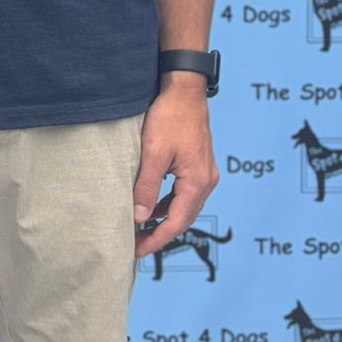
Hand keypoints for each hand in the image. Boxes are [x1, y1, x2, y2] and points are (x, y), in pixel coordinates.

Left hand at [133, 82, 218, 260]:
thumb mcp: (153, 154)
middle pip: (183, 219)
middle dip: (159, 235)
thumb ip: (147, 187)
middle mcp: (206, 181)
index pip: (176, 223)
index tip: (135, 253)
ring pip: (184, 207)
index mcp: (197, 182)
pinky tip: (153, 207)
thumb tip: (140, 218)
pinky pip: (184, 194)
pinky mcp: (198, 165)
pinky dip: (168, 205)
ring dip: (164, 220)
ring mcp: (205, 173)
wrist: (184, 89)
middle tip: (134, 246)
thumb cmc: (170, 117)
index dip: (156, 241)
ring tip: (141, 231)